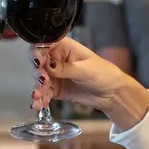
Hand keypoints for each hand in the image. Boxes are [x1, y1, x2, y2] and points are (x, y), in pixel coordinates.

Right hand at [30, 38, 148, 130]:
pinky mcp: (56, 89)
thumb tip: (47, 65)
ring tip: (38, 95)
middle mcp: (57, 59)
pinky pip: (44, 92)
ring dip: (37, 87)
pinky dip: (40, 98)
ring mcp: (55, 75)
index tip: (38, 62)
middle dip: (37, 71)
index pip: (45, 44)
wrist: (112, 94)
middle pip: (38, 62)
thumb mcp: (85, 69)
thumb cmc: (103, 74)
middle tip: (42, 80)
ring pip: (39, 79)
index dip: (38, 52)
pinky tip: (39, 104)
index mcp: (65, 47)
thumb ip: (65, 68)